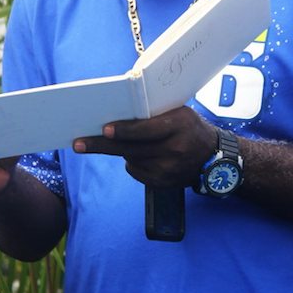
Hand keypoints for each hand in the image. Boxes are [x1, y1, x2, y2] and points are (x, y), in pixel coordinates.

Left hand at [73, 106, 216, 187]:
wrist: (213, 157)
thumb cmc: (189, 127)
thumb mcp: (178, 112)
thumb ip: (153, 113)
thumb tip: (118, 108)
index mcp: (180, 125)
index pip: (146, 130)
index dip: (124, 131)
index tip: (104, 129)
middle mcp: (175, 149)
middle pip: (132, 149)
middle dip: (102, 146)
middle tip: (79, 143)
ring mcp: (170, 169)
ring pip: (131, 160)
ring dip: (121, 151)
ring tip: (112, 142)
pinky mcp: (164, 183)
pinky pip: (136, 171)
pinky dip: (133, 162)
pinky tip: (139, 155)